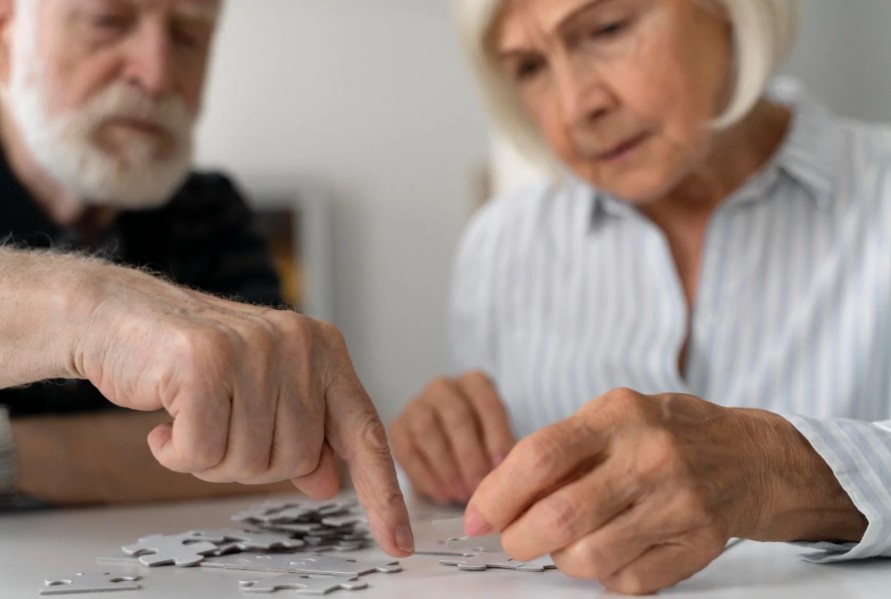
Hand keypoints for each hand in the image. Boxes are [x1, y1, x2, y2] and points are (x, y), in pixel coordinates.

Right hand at [67, 262, 412, 555]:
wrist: (120, 316)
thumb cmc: (193, 361)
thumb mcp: (260, 395)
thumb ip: (300, 434)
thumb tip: (330, 483)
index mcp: (322, 350)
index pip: (364, 432)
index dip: (382, 494)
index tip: (399, 543)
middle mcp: (298, 343)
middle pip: (295, 459)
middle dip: (249, 463)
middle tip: (216, 428)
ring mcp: (255, 347)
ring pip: (250, 460)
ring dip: (209, 459)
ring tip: (189, 419)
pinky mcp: (206, 359)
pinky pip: (202, 451)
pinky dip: (176, 453)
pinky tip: (164, 423)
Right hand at [389, 371, 514, 503]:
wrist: (452, 447)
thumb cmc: (484, 443)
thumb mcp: (499, 439)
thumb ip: (504, 451)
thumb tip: (507, 475)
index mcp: (475, 382)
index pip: (487, 403)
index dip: (495, 436)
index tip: (502, 468)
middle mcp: (443, 387)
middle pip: (456, 415)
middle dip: (469, 456)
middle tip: (479, 488)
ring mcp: (416, 404)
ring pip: (427, 430)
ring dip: (446, 467)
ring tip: (461, 495)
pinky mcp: (397, 427)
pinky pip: (406, 450)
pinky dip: (425, 476)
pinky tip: (442, 495)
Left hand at [463, 388, 865, 593]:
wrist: (750, 456)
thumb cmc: (664, 433)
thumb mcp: (612, 417)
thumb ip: (560, 450)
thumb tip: (495, 498)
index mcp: (619, 415)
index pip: (541, 456)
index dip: (497, 494)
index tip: (475, 518)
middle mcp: (651, 457)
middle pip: (561, 516)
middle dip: (518, 538)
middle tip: (511, 540)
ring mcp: (679, 504)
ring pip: (589, 558)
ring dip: (559, 560)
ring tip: (562, 544)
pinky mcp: (698, 545)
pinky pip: (626, 581)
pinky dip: (601, 575)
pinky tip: (606, 551)